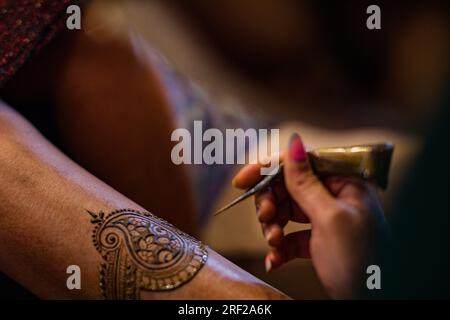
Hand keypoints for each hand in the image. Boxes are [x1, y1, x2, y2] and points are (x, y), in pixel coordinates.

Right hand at [232, 133, 387, 297]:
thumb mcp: (329, 219)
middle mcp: (334, 196)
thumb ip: (307, 182)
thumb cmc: (362, 262)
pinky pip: (291, 236)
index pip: (300, 163)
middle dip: (271, 204)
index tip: (243, 180)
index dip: (268, 168)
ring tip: (273, 243)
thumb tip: (294, 142)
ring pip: (286, 212)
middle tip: (265, 217)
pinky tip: (275, 259)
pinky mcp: (318, 241)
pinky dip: (279, 247)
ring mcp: (325, 219)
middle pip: (288, 188)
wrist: (373, 302)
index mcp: (344, 183)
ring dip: (273, 227)